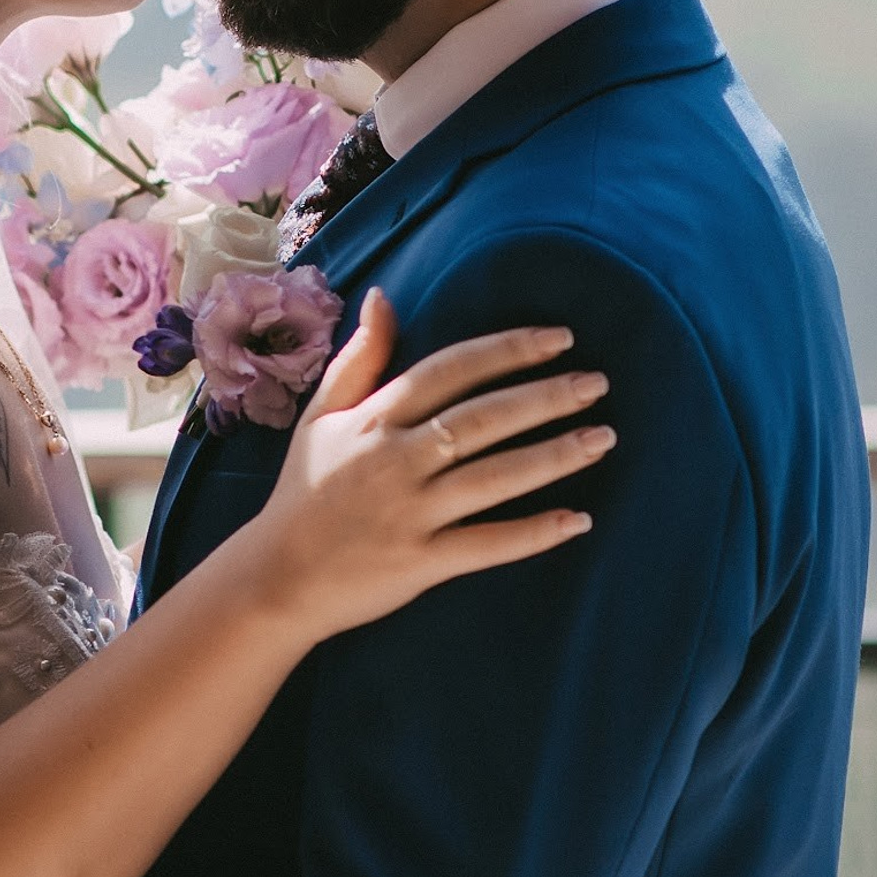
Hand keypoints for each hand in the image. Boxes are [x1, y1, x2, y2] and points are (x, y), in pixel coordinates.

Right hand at [247, 294, 611, 644]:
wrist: (274, 579)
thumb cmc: (304, 494)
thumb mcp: (320, 417)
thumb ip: (359, 359)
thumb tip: (383, 296)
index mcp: (373, 420)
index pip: (450, 371)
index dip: (507, 350)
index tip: (559, 339)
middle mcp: (393, 461)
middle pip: (481, 418)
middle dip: (545, 397)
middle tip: (598, 383)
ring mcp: (408, 513)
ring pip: (493, 476)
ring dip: (553, 456)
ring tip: (602, 438)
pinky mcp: (418, 563)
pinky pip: (486, 545)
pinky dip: (532, 533)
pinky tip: (578, 519)